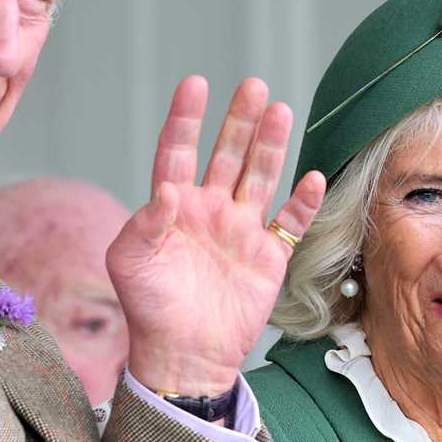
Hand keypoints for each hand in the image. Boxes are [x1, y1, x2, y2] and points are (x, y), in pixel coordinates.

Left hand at [107, 76, 325, 395]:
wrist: (183, 356)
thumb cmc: (148, 311)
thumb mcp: (129, 264)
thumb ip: (144, 223)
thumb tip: (167, 188)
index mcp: (173, 208)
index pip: (178, 152)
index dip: (186, 119)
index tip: (194, 85)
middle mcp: (209, 212)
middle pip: (227, 155)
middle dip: (239, 120)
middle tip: (252, 86)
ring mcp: (241, 232)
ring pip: (259, 178)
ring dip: (270, 146)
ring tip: (279, 110)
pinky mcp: (268, 258)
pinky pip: (290, 223)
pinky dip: (303, 202)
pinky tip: (312, 177)